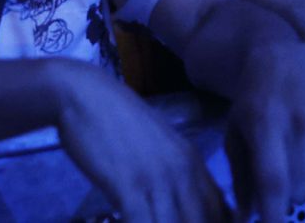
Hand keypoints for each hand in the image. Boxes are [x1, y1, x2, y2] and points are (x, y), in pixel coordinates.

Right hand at [55, 64, 227, 221]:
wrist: (85, 95)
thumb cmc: (117, 121)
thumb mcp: (159, 146)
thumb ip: (175, 172)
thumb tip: (181, 201)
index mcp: (193, 162)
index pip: (220, 209)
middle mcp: (182, 171)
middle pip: (202, 220)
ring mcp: (156, 178)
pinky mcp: (127, 184)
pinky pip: (142, 222)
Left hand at [225, 44, 304, 220]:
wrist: (285, 62)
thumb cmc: (253, 102)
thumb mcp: (235, 134)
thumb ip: (240, 179)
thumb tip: (245, 219)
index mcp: (267, 125)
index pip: (274, 180)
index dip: (274, 212)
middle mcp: (301, 124)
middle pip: (299, 188)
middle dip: (287, 199)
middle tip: (279, 185)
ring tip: (296, 174)